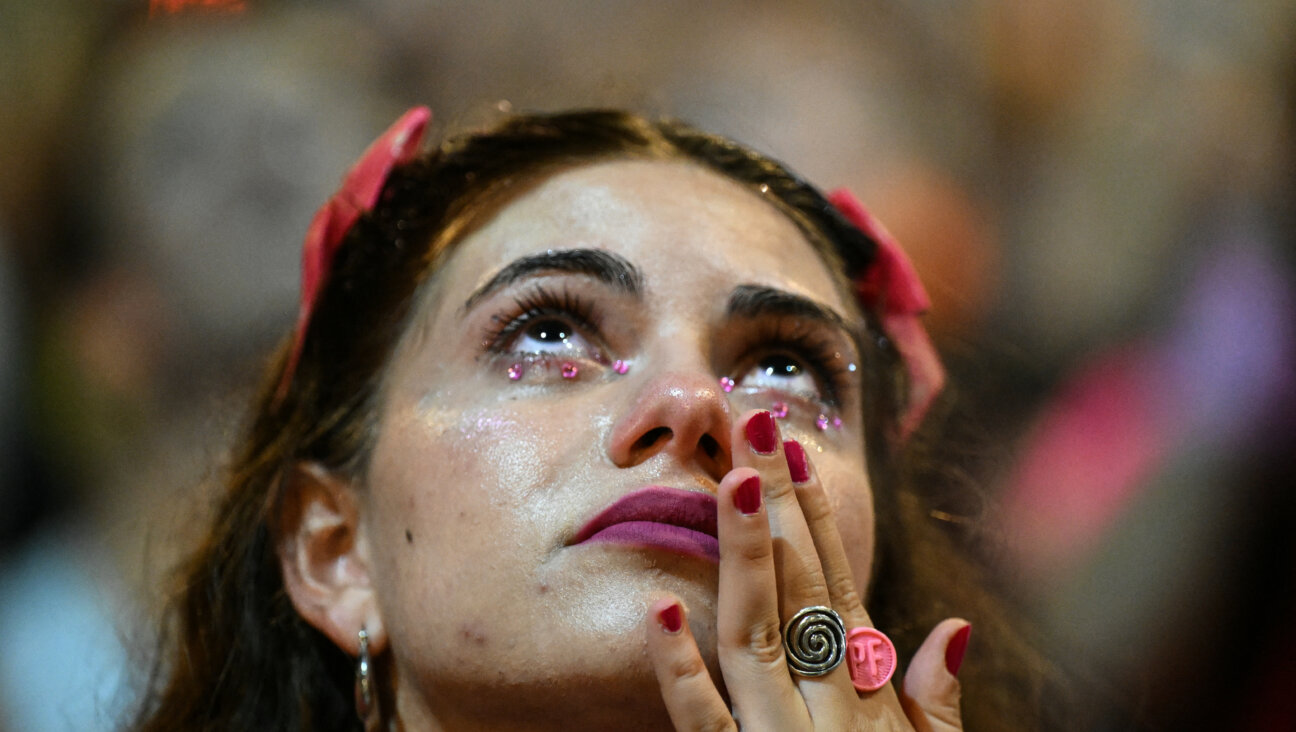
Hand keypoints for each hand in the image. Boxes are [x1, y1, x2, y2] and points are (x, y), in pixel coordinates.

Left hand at [645, 410, 967, 729]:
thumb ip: (937, 699)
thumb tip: (958, 625)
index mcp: (868, 693)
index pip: (837, 585)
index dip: (817, 516)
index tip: (793, 451)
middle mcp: (828, 708)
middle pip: (798, 588)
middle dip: (779, 502)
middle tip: (755, 424)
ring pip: (753, 635)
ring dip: (744, 555)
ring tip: (734, 481)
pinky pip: (700, 722)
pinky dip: (680, 668)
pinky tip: (659, 607)